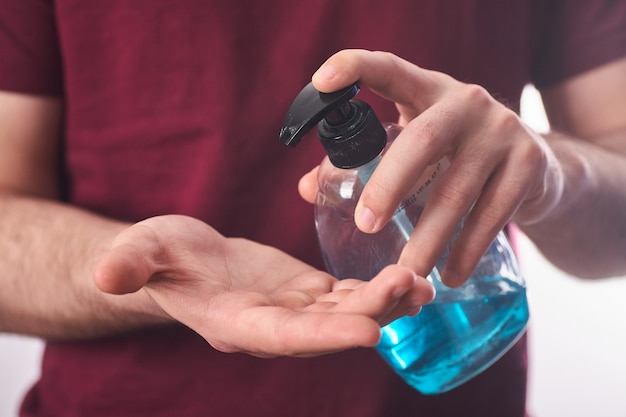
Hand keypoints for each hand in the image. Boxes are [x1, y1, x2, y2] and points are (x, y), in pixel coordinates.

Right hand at [93, 215, 434, 356]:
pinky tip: (408, 278)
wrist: (181, 262)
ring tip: (423, 284)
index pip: (284, 337)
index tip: (369, 331)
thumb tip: (105, 275)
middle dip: (370, 311)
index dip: (325, 337)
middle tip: (410, 285)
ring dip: (384, 302)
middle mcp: (271, 325)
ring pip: (345, 313)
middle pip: (327, 327)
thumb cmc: (159, 257)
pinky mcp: (306, 292)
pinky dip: (377, 290)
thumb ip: (130, 262)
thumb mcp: (142, 250)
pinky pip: (347, 296)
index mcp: (235, 323)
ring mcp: (293, 311)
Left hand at [299, 49, 562, 286]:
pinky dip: (467, 251)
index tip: (321, 79)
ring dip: (427, 240)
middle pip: (421, 140)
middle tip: (366, 227)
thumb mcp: (413, 145)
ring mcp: (502, 131)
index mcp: (427, 91)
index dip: (356, 67)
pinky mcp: (529, 164)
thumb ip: (363, 162)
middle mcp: (466, 103)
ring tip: (405, 275)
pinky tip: (450, 277)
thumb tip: (307, 189)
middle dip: (388, 186)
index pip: (390, 69)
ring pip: (456, 191)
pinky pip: (492, 216)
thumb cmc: (453, 155)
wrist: (536, 165)